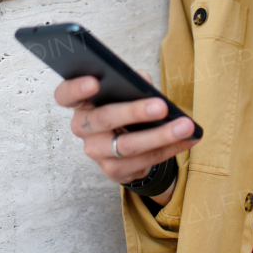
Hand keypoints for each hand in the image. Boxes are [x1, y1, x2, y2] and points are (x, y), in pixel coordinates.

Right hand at [54, 70, 195, 206]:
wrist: (127, 144)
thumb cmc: (124, 107)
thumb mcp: (126, 91)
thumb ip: (132, 82)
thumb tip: (143, 81)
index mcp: (80, 102)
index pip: (65, 95)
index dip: (76, 89)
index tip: (95, 82)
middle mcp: (82, 128)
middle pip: (104, 119)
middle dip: (134, 112)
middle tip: (161, 106)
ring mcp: (96, 152)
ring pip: (127, 145)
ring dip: (160, 135)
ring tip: (185, 126)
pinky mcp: (113, 171)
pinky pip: (144, 160)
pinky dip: (169, 148)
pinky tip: (188, 138)